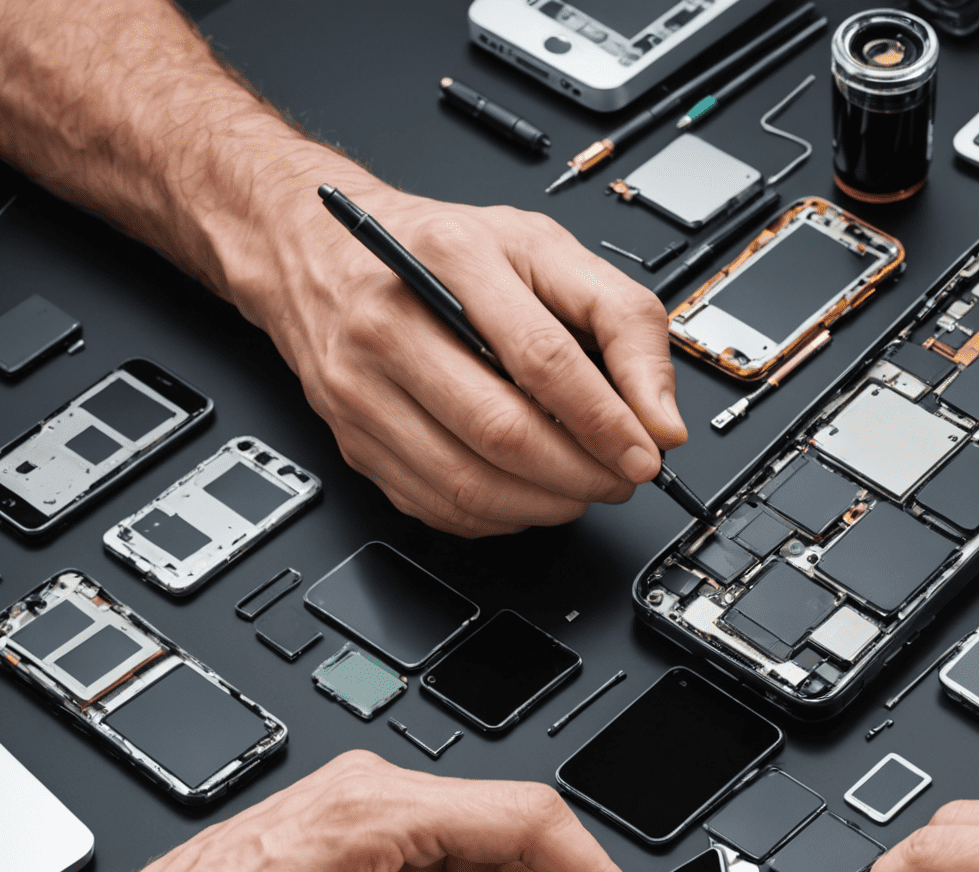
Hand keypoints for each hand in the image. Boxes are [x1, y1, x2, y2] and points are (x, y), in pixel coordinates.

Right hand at [235, 166, 686, 535]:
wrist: (319, 252)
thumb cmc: (439, 250)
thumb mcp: (543, 249)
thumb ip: (620, 318)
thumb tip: (660, 415)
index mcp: (451, 261)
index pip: (541, 360)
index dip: (604, 421)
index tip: (645, 453)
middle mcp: (392, 326)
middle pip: (503, 432)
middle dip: (581, 473)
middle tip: (620, 477)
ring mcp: (363, 392)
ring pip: (469, 484)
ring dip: (546, 504)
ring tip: (583, 489)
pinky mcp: (355, 444)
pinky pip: (440, 507)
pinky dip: (499, 516)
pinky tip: (527, 495)